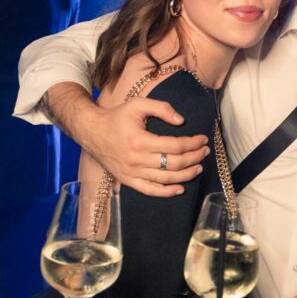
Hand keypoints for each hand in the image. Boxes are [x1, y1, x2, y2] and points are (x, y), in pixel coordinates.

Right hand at [84, 98, 208, 196]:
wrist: (92, 131)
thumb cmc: (117, 117)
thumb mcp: (138, 105)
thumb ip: (161, 108)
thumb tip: (181, 121)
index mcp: (140, 140)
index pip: (175, 145)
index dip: (193, 143)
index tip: (203, 139)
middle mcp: (136, 160)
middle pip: (174, 163)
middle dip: (194, 158)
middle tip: (204, 152)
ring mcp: (132, 173)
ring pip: (166, 179)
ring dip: (186, 174)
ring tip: (199, 167)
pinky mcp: (128, 180)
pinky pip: (150, 191)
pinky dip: (167, 192)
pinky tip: (180, 188)